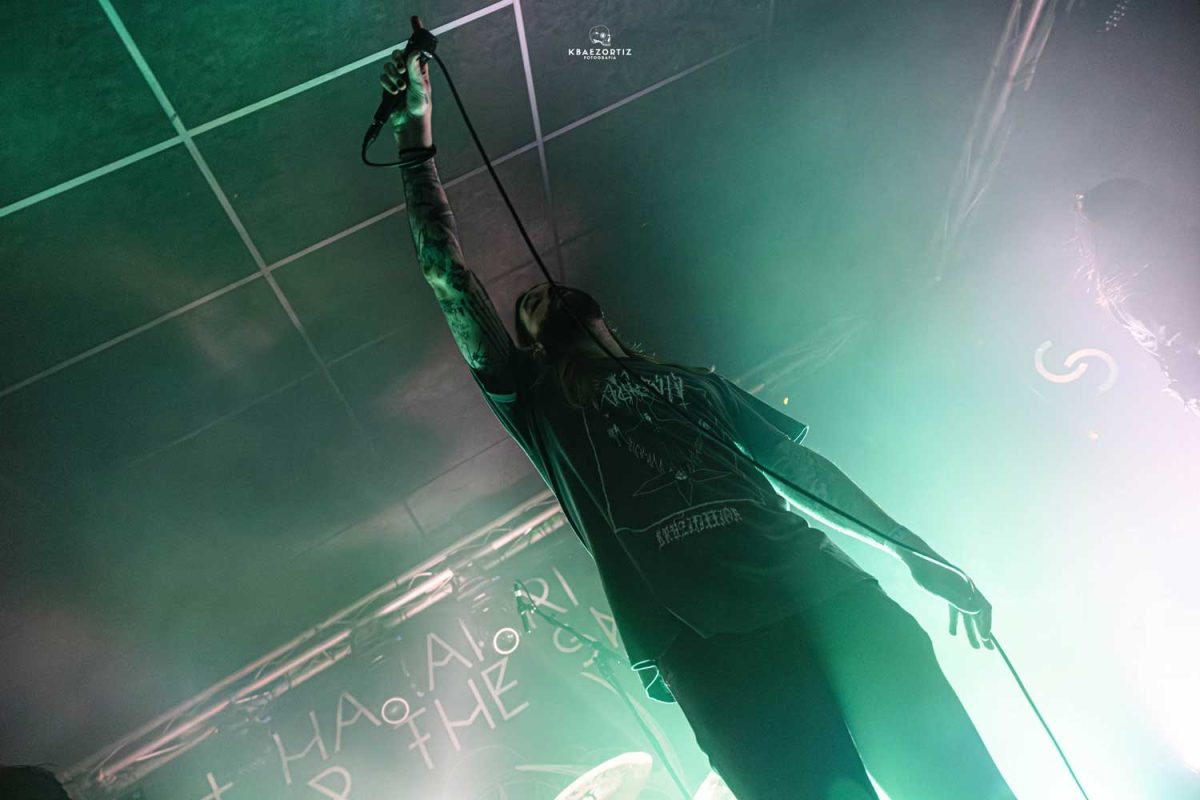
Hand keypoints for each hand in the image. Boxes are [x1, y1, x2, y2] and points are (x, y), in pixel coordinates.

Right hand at [380, 15, 433, 149]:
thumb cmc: (420, 107)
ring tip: (400, 87)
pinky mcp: (389, 87)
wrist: (409, 124)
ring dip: (393, 75)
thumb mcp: (420, 87)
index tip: (414, 20)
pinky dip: (387, 84)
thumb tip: (412, 53)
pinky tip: (393, 92)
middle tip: (402, 70)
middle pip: (398, 55)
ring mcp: (398, 80)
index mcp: (420, 70)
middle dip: (398, 61)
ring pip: (388, 66)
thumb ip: (415, 70)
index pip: (417, 48)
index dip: (416, 34)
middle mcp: (408, 72)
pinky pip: (383, 78)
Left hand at [902, 550, 994, 649]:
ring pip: (968, 613)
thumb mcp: (937, 588)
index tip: (986, 639)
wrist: (915, 558)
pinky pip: (955, 609)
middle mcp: (966, 588)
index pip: (983, 608)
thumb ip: (955, 599)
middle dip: (983, 631)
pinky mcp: (949, 591)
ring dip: (971, 630)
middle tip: (987, 648)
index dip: (986, 624)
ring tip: (974, 647)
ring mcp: (958, 590)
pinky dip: (955, 621)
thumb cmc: (925, 572)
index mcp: (967, 586)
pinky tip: (952, 633)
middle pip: (979, 612)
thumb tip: (976, 611)